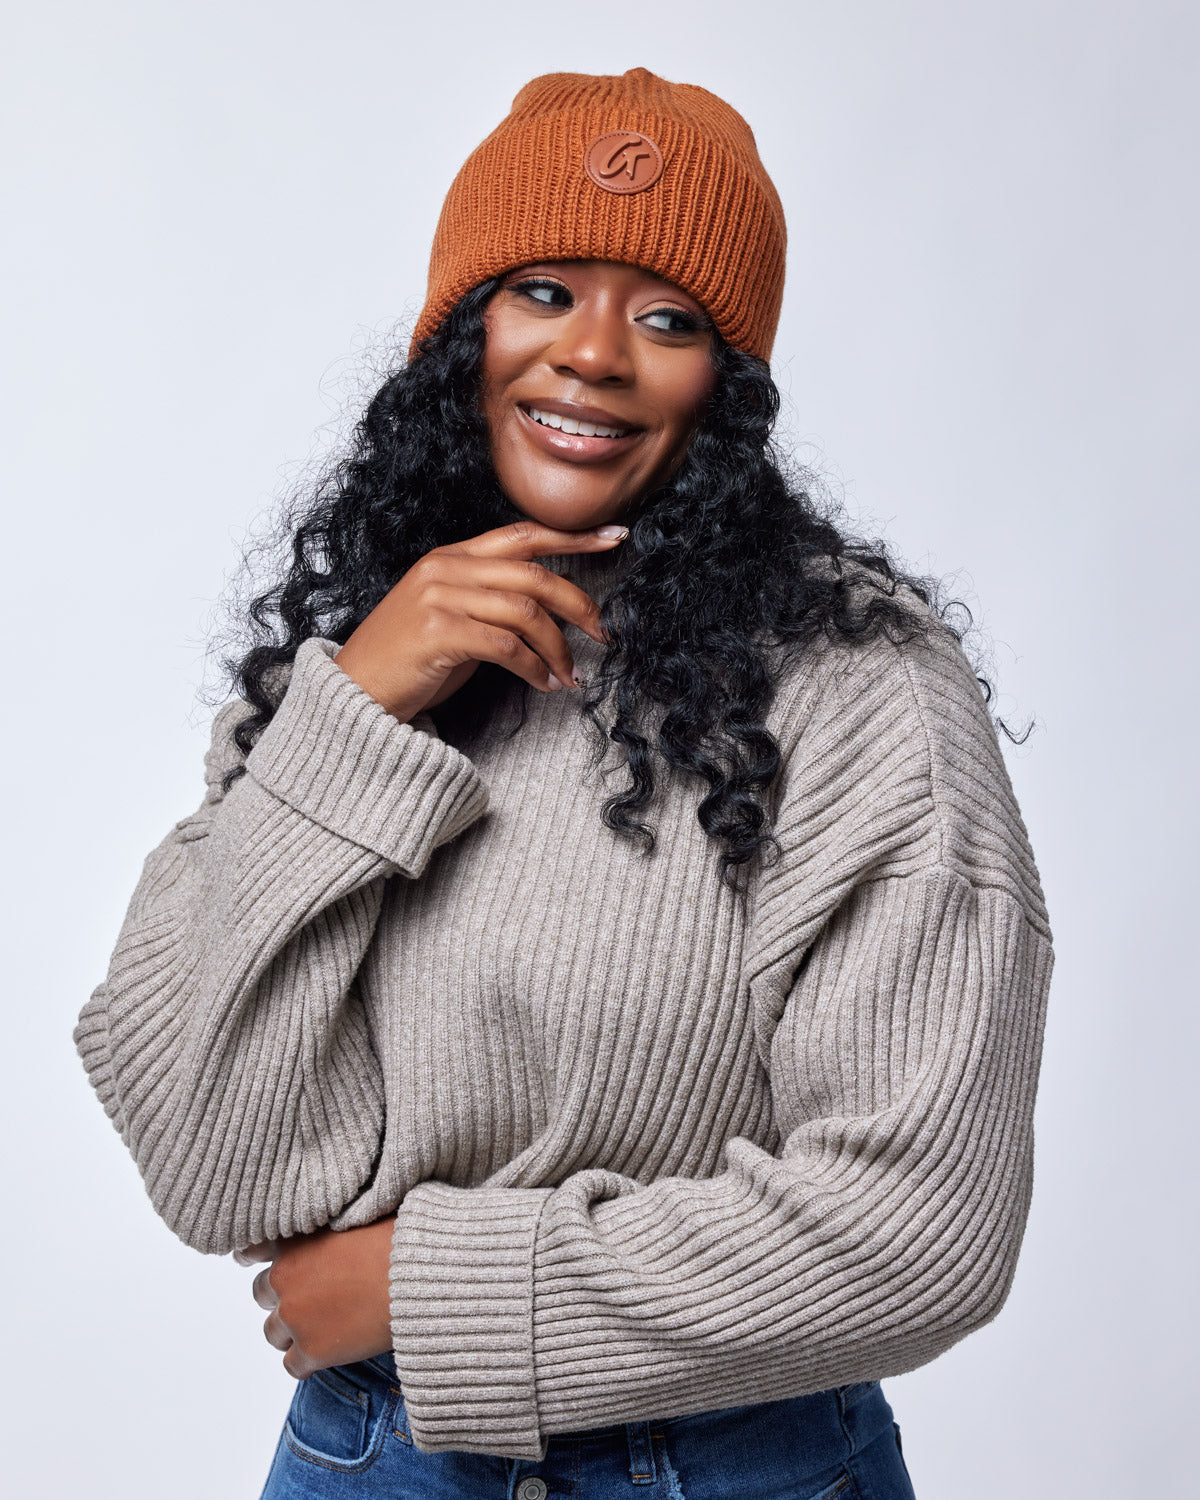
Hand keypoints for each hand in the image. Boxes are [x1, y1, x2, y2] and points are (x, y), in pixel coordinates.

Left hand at [233, 1217, 395, 1379]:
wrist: (417, 1275)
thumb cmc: (397, 1239)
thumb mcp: (354, 1218)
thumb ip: (325, 1232)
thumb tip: (328, 1239)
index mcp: (293, 1242)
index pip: (251, 1250)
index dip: (252, 1257)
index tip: (253, 1262)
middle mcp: (284, 1278)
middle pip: (262, 1295)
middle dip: (283, 1297)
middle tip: (313, 1299)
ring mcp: (295, 1317)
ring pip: (274, 1333)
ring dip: (293, 1331)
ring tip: (326, 1327)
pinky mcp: (311, 1350)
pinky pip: (292, 1366)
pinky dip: (308, 1361)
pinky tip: (332, 1351)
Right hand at [333, 519, 625, 721]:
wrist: (354, 693)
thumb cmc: (408, 660)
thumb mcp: (451, 616)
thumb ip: (490, 601)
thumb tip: (549, 611)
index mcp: (451, 557)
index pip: (522, 535)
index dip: (573, 537)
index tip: (615, 537)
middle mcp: (445, 568)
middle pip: (534, 575)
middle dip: (579, 605)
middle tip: (604, 634)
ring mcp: (438, 598)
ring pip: (525, 611)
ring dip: (558, 648)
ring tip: (569, 675)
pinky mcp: (437, 632)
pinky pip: (506, 645)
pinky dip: (534, 667)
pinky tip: (544, 684)